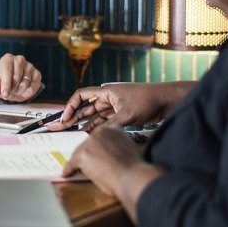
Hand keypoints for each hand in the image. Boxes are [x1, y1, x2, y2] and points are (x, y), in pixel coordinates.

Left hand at [0, 53, 41, 101]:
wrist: (11, 85)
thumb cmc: (2, 82)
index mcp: (7, 59)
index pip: (7, 70)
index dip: (6, 84)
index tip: (4, 94)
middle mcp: (19, 60)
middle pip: (17, 77)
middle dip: (12, 89)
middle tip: (8, 94)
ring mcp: (29, 66)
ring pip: (25, 82)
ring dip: (19, 91)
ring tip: (15, 92)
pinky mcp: (37, 73)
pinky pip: (34, 85)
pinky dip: (28, 92)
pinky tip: (23, 92)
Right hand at [48, 82, 189, 131]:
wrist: (166, 101)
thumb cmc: (147, 100)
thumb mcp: (127, 114)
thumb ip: (110, 124)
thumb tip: (97, 135)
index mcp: (106, 92)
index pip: (81, 95)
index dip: (70, 106)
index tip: (65, 118)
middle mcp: (108, 98)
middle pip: (85, 106)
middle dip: (73, 116)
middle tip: (62, 127)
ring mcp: (114, 106)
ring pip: (94, 115)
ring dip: (84, 123)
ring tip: (73, 133)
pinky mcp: (121, 114)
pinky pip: (104, 120)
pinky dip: (96, 127)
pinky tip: (90, 134)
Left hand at [62, 124, 143, 194]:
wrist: (131, 175)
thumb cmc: (132, 168)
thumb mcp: (127, 149)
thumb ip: (117, 146)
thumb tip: (109, 154)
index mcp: (113, 128)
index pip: (98, 137)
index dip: (95, 147)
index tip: (94, 153)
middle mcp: (100, 132)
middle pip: (87, 143)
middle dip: (86, 155)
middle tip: (87, 164)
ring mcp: (90, 142)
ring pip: (79, 152)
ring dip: (78, 162)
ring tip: (78, 170)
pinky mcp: (83, 154)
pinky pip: (72, 163)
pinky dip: (69, 169)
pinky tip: (67, 173)